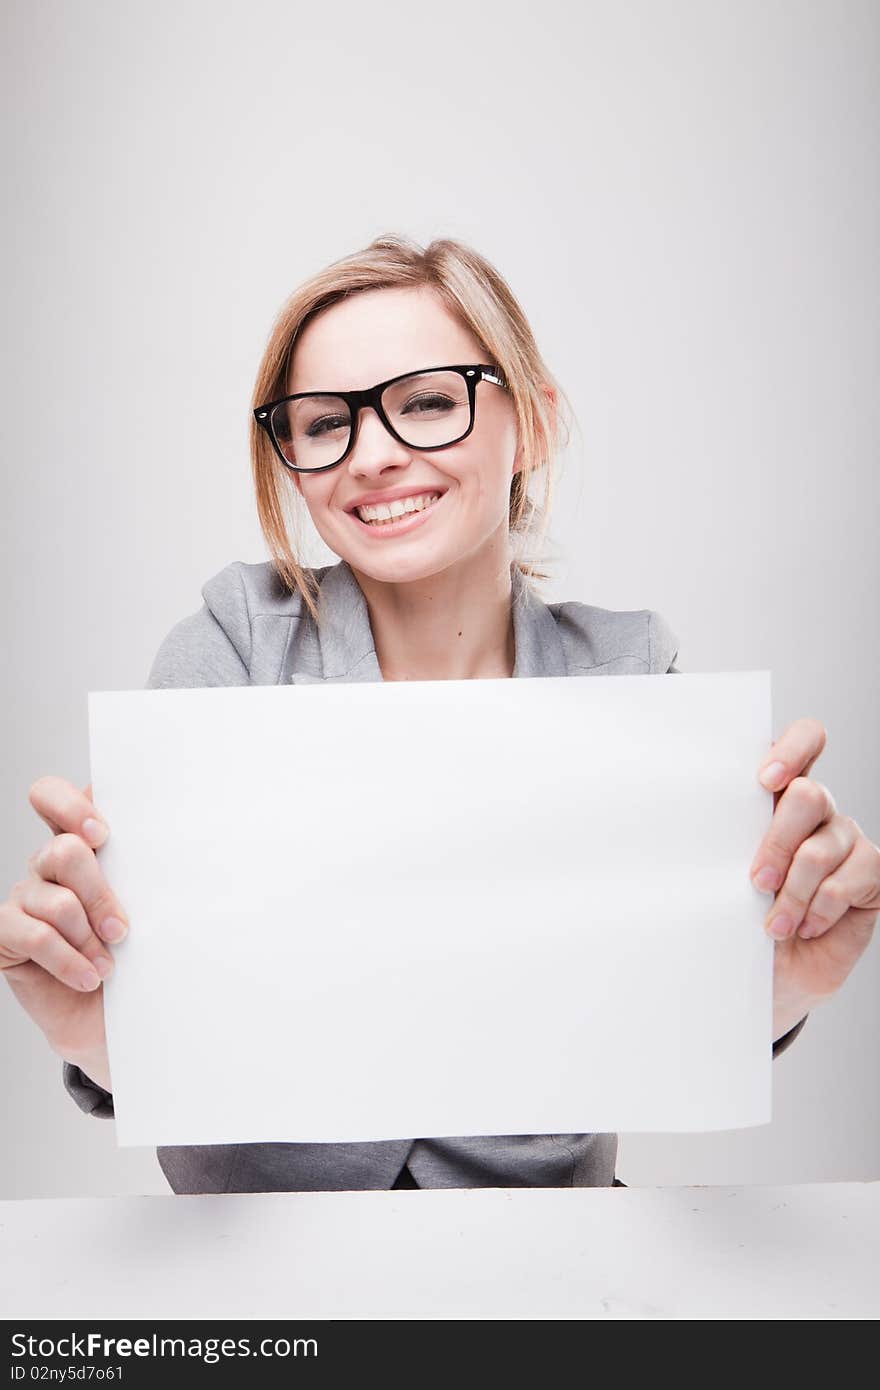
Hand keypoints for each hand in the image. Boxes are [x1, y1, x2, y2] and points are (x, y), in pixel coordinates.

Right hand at [1, 776, 129, 1076]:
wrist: (114, 1018)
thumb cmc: (137, 957)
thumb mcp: (148, 908)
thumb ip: (144, 873)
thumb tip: (177, 851)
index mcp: (80, 845)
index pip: (52, 797)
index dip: (71, 807)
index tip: (103, 834)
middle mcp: (47, 866)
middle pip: (63, 850)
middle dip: (100, 893)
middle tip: (122, 929)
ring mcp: (25, 899)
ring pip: (56, 900)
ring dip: (90, 937)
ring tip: (110, 965)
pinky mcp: (8, 936)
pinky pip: (35, 935)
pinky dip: (69, 959)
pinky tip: (90, 977)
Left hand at [749, 719, 879, 1030]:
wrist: (770, 972)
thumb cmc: (741, 916)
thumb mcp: (725, 875)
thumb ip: (726, 841)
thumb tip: (694, 826)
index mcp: (780, 794)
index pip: (805, 740)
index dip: (792, 751)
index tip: (765, 780)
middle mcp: (818, 810)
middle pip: (810, 795)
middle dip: (778, 841)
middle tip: (758, 880)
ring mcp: (846, 839)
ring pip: (822, 847)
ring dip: (794, 892)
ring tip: (774, 924)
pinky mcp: (869, 874)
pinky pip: (849, 880)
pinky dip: (820, 908)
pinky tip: (804, 927)